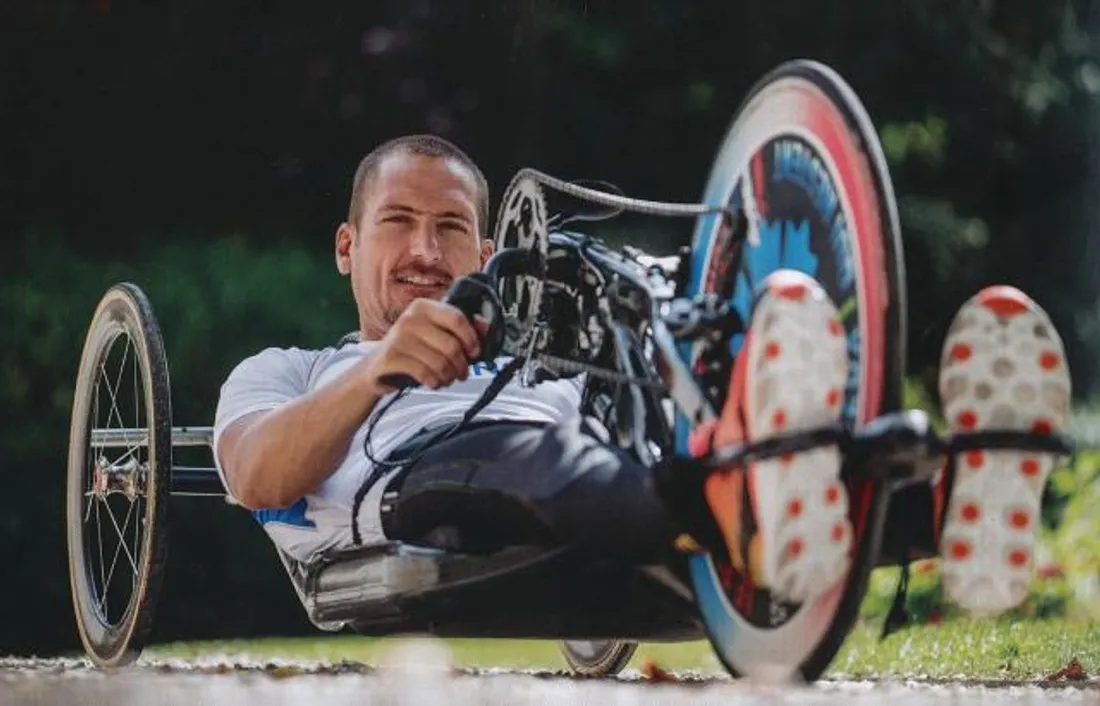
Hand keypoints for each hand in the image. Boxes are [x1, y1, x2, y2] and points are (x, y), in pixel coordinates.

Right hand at [362, 299, 482, 392]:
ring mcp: (398, 338)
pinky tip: (434, 382)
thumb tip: (486, 326)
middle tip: (462, 373)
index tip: (475, 353)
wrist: (377, 366)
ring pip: (440, 363)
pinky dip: (435, 382)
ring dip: (449, 376)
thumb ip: (461, 328)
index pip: (457, 318)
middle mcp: (410, 318)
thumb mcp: (435, 334)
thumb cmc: (412, 349)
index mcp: (423, 307)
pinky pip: (425, 374)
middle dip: (462, 365)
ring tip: (447, 378)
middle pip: (452, 345)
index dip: (471, 338)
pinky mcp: (391, 357)